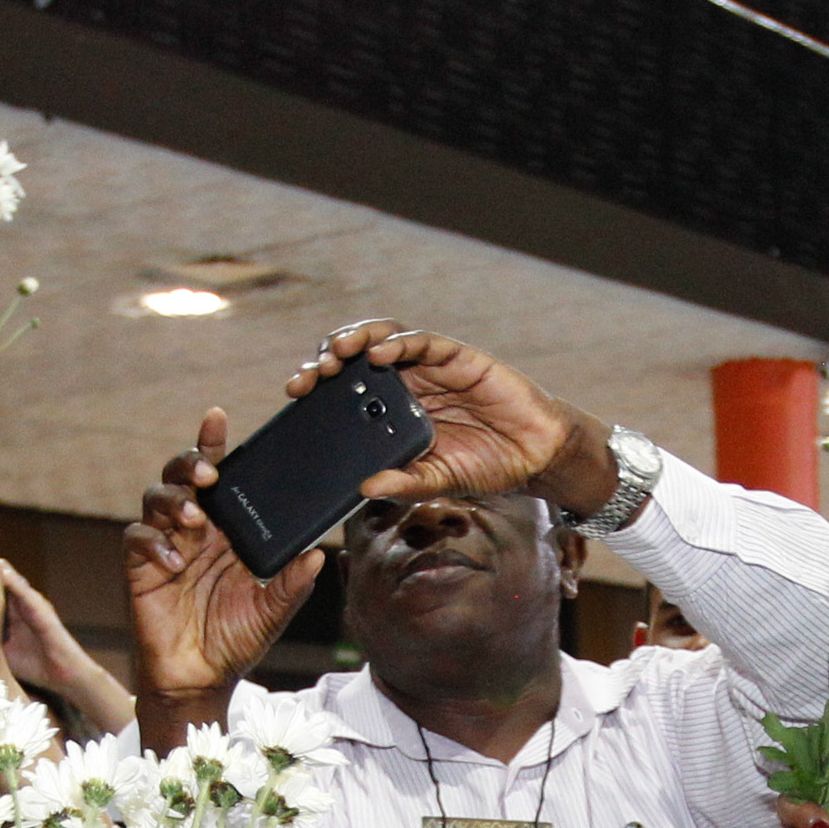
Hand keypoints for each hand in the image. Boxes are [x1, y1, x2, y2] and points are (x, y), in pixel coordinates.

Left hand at [0, 557, 135, 730]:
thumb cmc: (35, 664)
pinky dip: (15, 582)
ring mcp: (33, 605)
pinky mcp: (45, 614)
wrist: (69, 677)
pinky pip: (28, 595)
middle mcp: (20, 601)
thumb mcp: (0, 649)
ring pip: (10, 579)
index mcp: (8, 609)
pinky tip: (2, 570)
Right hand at [126, 408, 322, 702]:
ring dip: (173, 499)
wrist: (202, 680)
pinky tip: (174, 560)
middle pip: (181, 477)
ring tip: (194, 515)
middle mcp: (194, 532)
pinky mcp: (141, 569)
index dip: (213, 447)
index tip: (217, 418)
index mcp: (227, 532)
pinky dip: (154, 542)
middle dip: (189, 464)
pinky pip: (138, 538)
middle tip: (206, 473)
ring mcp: (166, 547)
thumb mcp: (273, 611)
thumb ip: (292, 583)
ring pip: (156, 498)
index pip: (220, 479)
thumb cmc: (235, 642)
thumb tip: (319, 552)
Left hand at [301, 320, 616, 514]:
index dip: (317, 383)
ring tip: (337, 353)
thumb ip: (403, 484)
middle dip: (328, 358)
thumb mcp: (437, 482)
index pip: (343, 387)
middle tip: (308, 375)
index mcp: (389, 409)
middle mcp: (404, 381)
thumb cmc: (484, 466)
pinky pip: (422, 342)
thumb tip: (364, 489)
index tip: (294, 391)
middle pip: (355, 356)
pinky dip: (399, 344)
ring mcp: (429, 366)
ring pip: (383, 338)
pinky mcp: (457, 356)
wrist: (534, 454)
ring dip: (357, 340)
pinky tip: (380, 356)